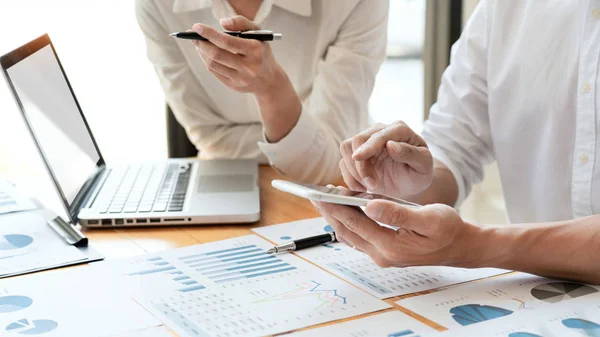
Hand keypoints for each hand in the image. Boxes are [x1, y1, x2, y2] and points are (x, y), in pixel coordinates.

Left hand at [191, 16, 284, 96]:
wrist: (270, 80)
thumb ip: (241, 23)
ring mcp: (241, 79)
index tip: (197, 27)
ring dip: (202, 52)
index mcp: (255, 51)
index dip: (210, 34)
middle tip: (193, 36)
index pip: (227, 42)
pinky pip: (215, 72)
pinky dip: (207, 61)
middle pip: (217, 54)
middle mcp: (248, 67)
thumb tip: (222, 23)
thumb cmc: (261, 52)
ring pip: (213, 64)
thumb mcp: (258, 34)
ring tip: (198, 43)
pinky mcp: (234, 86)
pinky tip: (205, 54)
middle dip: (202, 43)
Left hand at [311, 197, 482, 267]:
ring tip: (325, 199)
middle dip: (329, 212)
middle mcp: (382, 255)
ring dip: (337, 218)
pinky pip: (360, 237)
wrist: (461, 247)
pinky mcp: (385, 252)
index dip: (335, 208)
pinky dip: (349, 222)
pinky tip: (345, 209)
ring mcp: (382, 256)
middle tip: (314, 195)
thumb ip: (397, 212)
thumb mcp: (427, 217)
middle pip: (346, 231)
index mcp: (390, 246)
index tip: (319, 194)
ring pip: (350, 235)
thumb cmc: (448, 229)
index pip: (354, 224)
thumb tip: (370, 205)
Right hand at [339, 121, 433, 199]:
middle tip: (371, 184)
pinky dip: (350, 178)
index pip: (378, 134)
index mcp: (399, 130)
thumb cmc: (419, 172)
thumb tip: (391, 145)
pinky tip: (363, 187)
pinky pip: (344, 163)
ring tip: (369, 186)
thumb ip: (411, 153)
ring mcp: (366, 142)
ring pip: (346, 149)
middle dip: (360, 164)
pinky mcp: (357, 155)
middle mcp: (380, 131)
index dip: (368, 146)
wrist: (410, 183)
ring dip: (353, 171)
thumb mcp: (423, 165)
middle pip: (357, 140)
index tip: (358, 157)